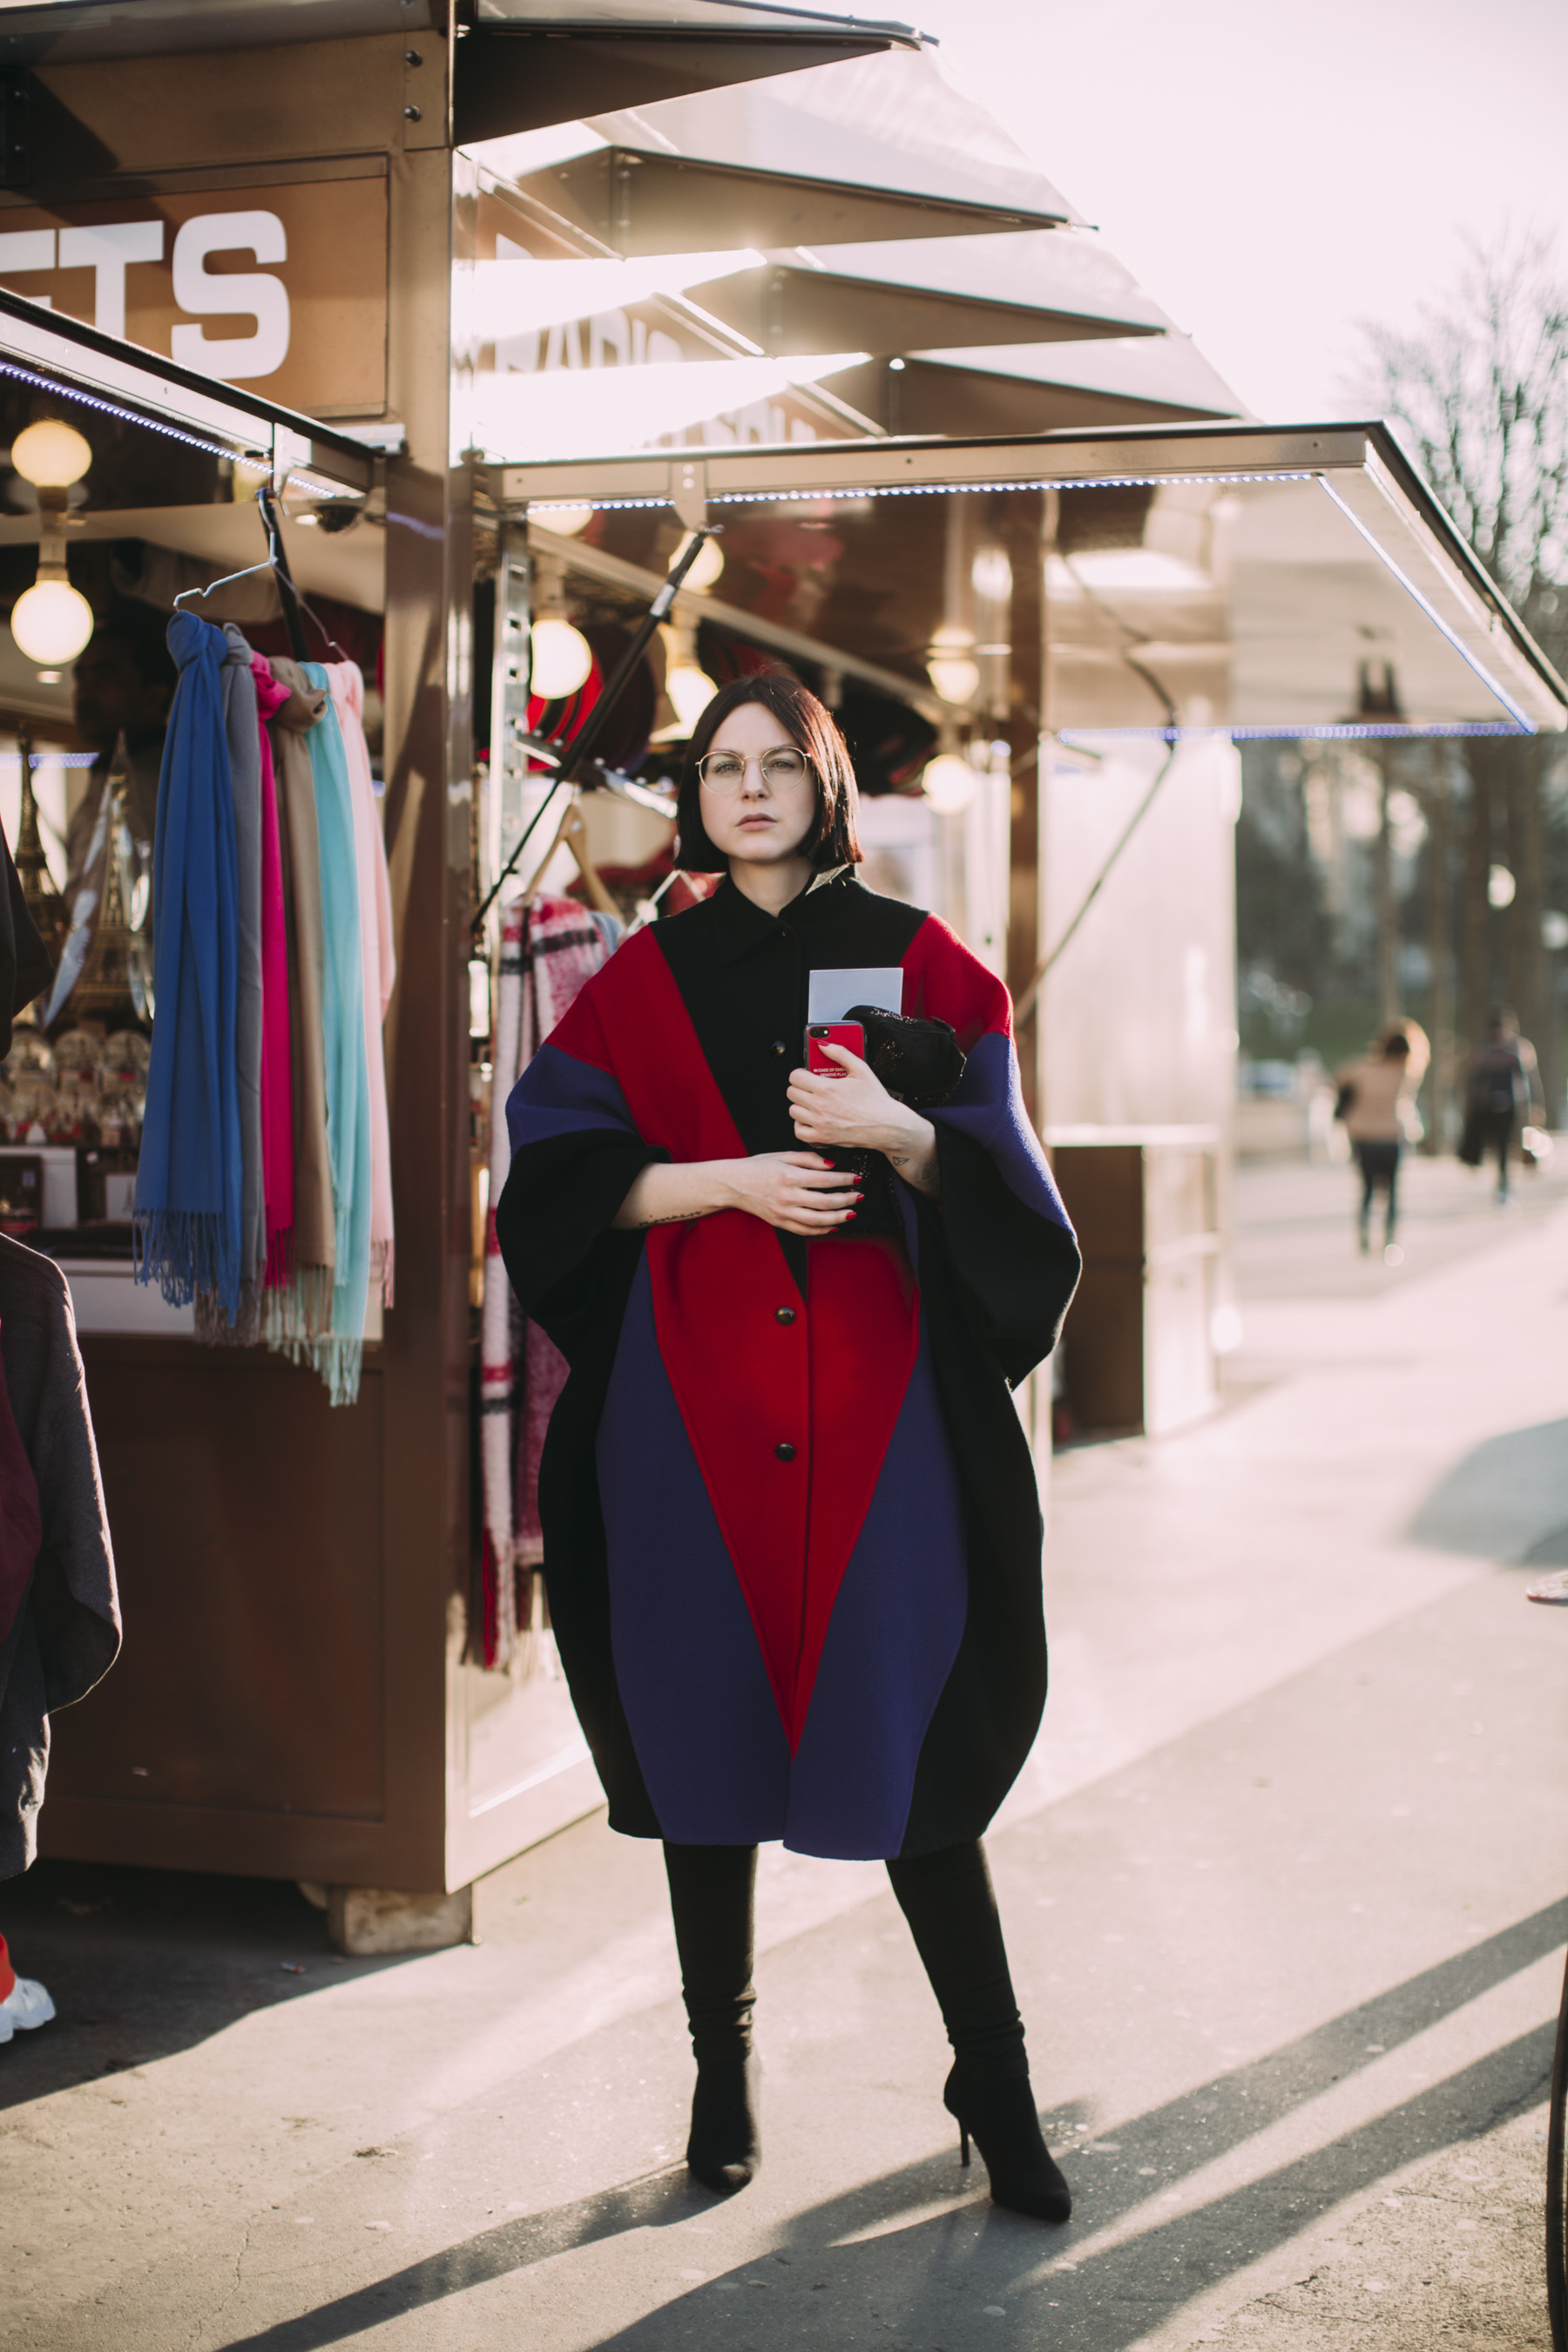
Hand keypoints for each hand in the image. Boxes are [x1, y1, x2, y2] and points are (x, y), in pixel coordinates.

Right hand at [723, 1150, 860, 1235]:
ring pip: (818, 1221)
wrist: (734, 1184)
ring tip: (852, 1213)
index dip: (845, 1180)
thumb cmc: (757, 1167)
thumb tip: (832, 1165)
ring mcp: (783, 1212)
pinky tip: (833, 1226)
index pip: (825, 1180)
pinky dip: (822, 1230)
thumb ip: (809, 1159)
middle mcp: (787, 1197)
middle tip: (859, 1196)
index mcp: (789, 1177)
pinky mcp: (780, 1223)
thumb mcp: (783, 1155)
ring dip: (839, 1218)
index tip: (856, 1178)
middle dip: (847, 1200)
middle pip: (825, 1202)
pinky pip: (805, 1230)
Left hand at [788, 1049, 915, 1153]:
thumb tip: (824, 1044)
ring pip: (793, 1111)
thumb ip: (840, 1053)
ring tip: (811, 1102)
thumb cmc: (876, 1100)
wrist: (887, 1125)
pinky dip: (801, 1125)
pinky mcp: (823, 1138)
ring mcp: (820, 1123)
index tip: (805, 1074)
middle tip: (810, 1087)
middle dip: (799, 1087)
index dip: (800, 1073)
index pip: (795, 1076)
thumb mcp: (861, 1069)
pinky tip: (810, 1119)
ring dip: (800, 1105)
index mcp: (826, 1088)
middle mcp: (820, 1106)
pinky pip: (799, 1131)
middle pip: (791, 1092)